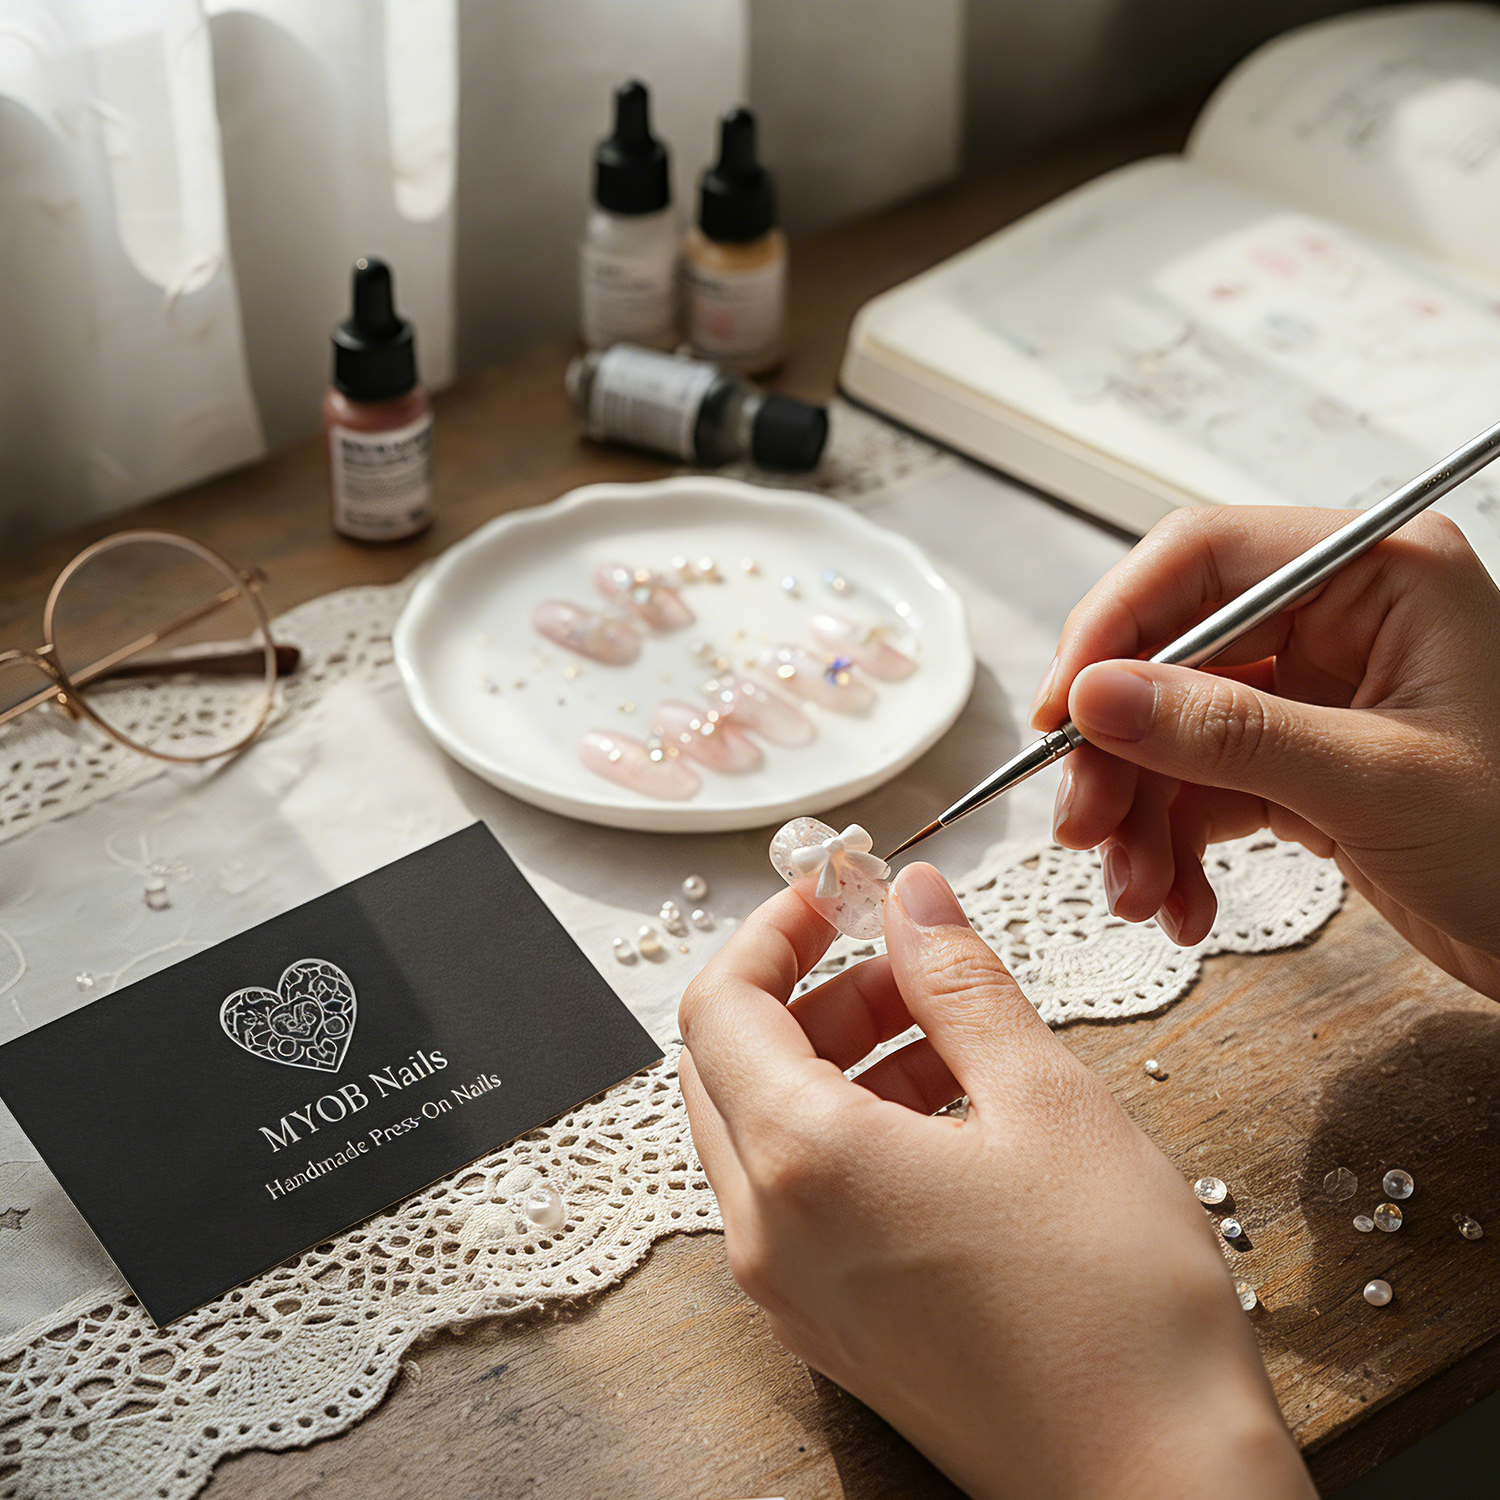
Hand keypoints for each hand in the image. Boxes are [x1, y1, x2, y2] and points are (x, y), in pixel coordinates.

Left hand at [678, 865, 1312, 1499]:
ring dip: (832, 1058)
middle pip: (728, 1064)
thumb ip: (959, 983)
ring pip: (762, 1130)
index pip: (721, 1004)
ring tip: (946, 1037)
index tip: (835, 892)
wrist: (1159, 1494)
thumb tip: (912, 899)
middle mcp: (768, 1235)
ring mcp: (791, 1292)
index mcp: (804, 1164)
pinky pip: (796, 1196)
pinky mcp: (830, 1326)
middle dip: (806, 991)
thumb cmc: (1119, 1312)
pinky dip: (844, 1130)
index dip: (772, 930)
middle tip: (903, 963)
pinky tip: (947, 1116)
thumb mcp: (1047, 1103)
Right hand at [1031, 506, 1499, 998]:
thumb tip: (1097, 696)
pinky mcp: (1297, 762)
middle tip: (1082, 826)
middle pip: (1168, 654)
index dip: (1112, 627)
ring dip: (1137, 815)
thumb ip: (1228, 733)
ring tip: (1138, 892)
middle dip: (1117, 750)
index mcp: (1377, 576)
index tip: (1062, 711)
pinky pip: (1197, 789)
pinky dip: (1173, 848)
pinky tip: (1181, 904)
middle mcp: (1337, 621)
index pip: (1201, 559)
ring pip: (1170, 732)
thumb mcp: (1378, 784)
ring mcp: (1311, 694)